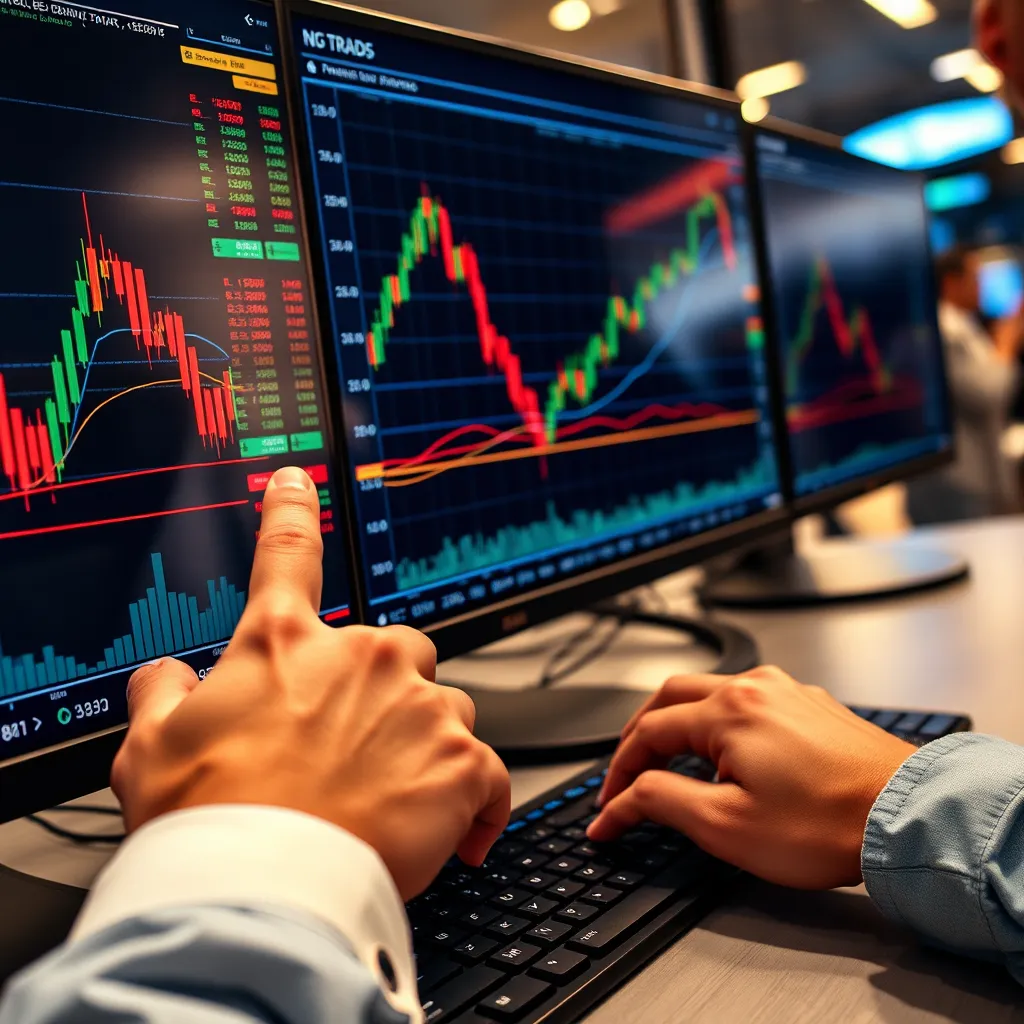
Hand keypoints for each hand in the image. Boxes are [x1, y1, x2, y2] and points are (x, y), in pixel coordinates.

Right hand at [111, 466, 510, 899]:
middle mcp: (360, 657)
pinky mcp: (460, 759)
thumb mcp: (152, 750)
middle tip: (354, 748)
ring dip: (426, 741)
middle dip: (382, 688)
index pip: (287, 554)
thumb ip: (161, 697)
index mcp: (285, 642)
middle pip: (395, 647)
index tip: (297, 479)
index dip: (290, 509)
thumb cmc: (209, 820)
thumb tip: (163, 676)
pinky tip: (454, 834)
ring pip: (443, 704)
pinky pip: (487, 770)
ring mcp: (417, 703)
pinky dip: (476, 801)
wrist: (264, 889)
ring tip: (388, 799)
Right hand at [589, 667, 914, 888]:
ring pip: (712, 690)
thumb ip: (663, 802)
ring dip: (679, 720)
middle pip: (671, 696)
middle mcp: (754, 687)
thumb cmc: (828, 825)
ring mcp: (787, 691)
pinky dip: (720, 720)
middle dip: (639, 732)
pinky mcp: (813, 704)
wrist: (909, 818)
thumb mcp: (726, 825)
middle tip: (625, 770)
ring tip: (669, 758)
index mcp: (727, 711)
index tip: (608, 810)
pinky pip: (749, 698)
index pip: (647, 734)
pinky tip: (729, 751)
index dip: (618, 774)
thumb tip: (624, 799)